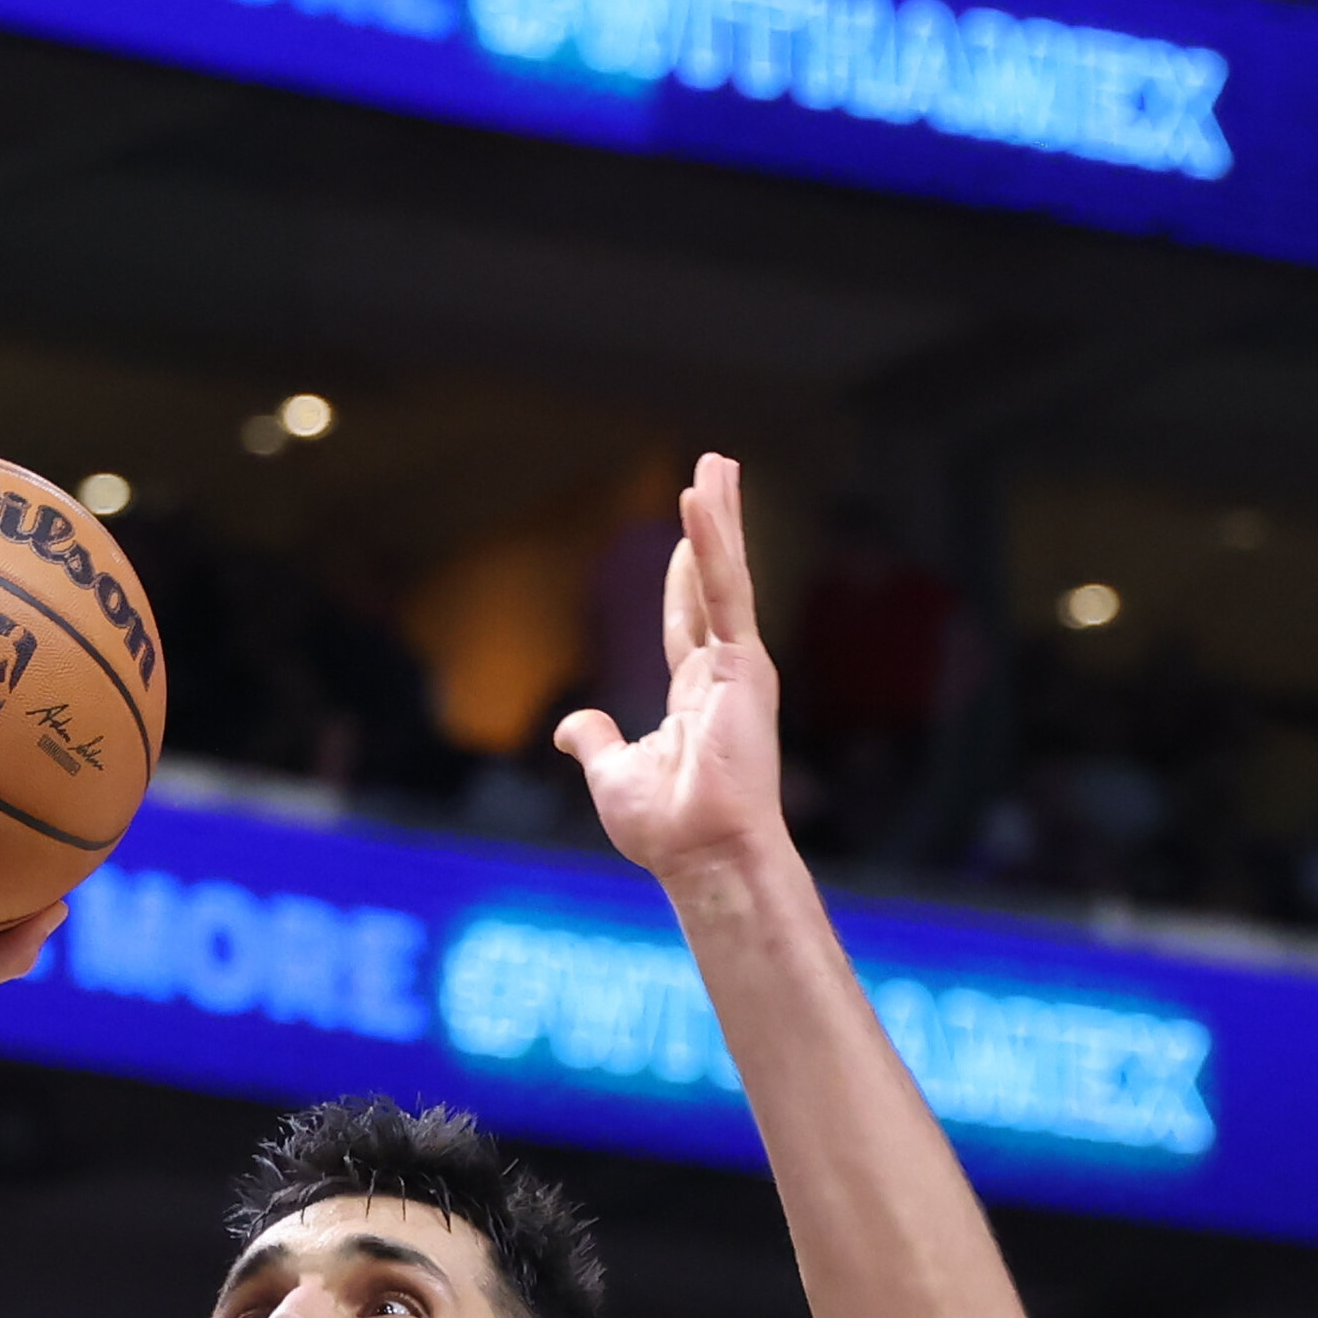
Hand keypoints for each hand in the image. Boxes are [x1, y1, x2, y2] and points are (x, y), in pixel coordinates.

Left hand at [555, 451, 790, 882]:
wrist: (702, 855)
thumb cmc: (666, 829)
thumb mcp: (613, 774)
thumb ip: (596, 740)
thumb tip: (572, 724)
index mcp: (696, 697)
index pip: (687, 620)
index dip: (685, 573)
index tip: (687, 530)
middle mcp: (722, 674)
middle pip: (713, 582)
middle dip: (713, 526)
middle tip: (717, 471)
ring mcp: (737, 666)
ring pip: (724, 574)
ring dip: (721, 516)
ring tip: (718, 462)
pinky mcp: (745, 664)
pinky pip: (724, 590)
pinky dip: (713, 543)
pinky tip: (703, 498)